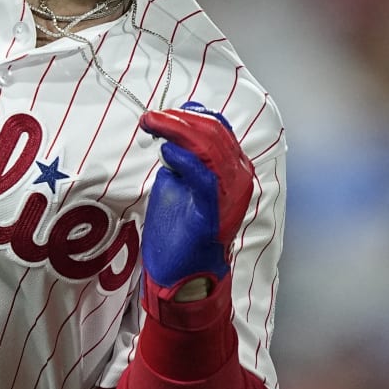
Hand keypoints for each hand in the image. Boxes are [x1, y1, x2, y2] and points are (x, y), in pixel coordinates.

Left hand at [137, 102, 253, 299]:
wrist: (181, 274)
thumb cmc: (179, 230)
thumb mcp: (177, 183)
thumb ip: (180, 159)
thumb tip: (170, 135)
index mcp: (232, 169)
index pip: (217, 129)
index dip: (189, 115)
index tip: (160, 114)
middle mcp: (238, 179)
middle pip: (214, 134)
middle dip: (179, 119)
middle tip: (150, 117)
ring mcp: (230, 197)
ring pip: (212, 150)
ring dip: (179, 132)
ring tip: (153, 126)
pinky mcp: (215, 215)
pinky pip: (206, 179)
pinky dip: (185, 161)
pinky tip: (166, 153)